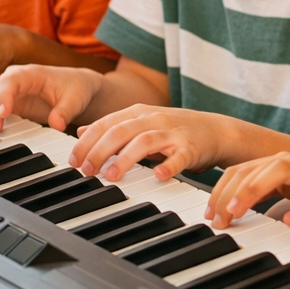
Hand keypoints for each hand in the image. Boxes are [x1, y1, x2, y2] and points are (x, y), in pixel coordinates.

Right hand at [0, 64, 102, 135]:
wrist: (79, 90)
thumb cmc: (76, 88)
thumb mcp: (75, 99)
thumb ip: (65, 112)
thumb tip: (57, 126)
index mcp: (32, 73)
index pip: (11, 80)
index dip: (5, 95)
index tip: (4, 113)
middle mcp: (18, 81)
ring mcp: (14, 93)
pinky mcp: (14, 105)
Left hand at [70, 104, 222, 180]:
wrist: (217, 130)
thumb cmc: (175, 129)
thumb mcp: (141, 122)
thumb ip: (112, 125)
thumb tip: (82, 130)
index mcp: (138, 112)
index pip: (106, 123)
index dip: (87, 141)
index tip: (73, 160)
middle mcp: (154, 119)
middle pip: (121, 131)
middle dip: (99, 150)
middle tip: (86, 170)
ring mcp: (173, 133)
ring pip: (144, 141)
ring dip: (125, 159)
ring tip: (110, 176)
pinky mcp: (191, 148)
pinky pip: (179, 157)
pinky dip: (168, 165)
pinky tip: (158, 175)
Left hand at [208, 153, 289, 227]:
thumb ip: (265, 190)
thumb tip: (231, 205)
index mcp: (281, 162)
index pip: (242, 170)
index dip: (220, 191)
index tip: (209, 215)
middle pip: (254, 170)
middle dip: (230, 194)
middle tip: (217, 219)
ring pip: (279, 174)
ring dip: (254, 191)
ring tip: (238, 211)